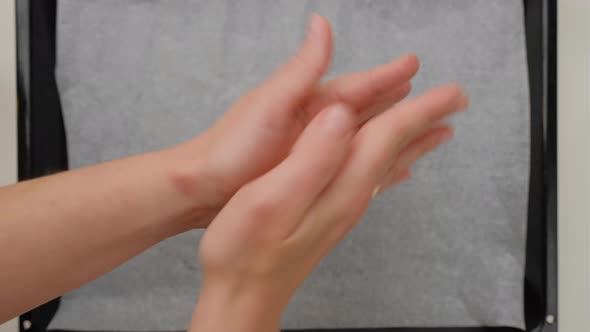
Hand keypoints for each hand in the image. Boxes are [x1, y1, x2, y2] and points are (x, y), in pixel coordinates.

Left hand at [167, 14, 418, 226]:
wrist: (203, 188)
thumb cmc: (232, 146)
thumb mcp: (271, 103)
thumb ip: (302, 69)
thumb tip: (321, 22)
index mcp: (311, 102)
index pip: (362, 86)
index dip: (390, 77)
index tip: (416, 65)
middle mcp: (317, 122)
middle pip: (371, 110)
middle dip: (403, 102)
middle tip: (437, 99)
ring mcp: (314, 148)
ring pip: (366, 137)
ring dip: (393, 132)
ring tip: (424, 132)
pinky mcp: (309, 171)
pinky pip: (352, 163)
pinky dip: (372, 161)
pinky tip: (385, 166)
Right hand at [191, 85, 467, 331]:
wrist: (243, 297)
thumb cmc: (246, 252)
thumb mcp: (271, 199)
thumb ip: (310, 157)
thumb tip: (341, 116)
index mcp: (340, 186)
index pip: (389, 138)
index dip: (419, 109)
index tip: (451, 91)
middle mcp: (350, 197)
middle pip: (396, 150)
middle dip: (426, 122)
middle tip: (456, 101)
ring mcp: (341, 208)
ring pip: (387, 164)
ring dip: (412, 141)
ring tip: (437, 129)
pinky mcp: (328, 214)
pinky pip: (372, 179)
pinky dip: (389, 163)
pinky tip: (395, 169)